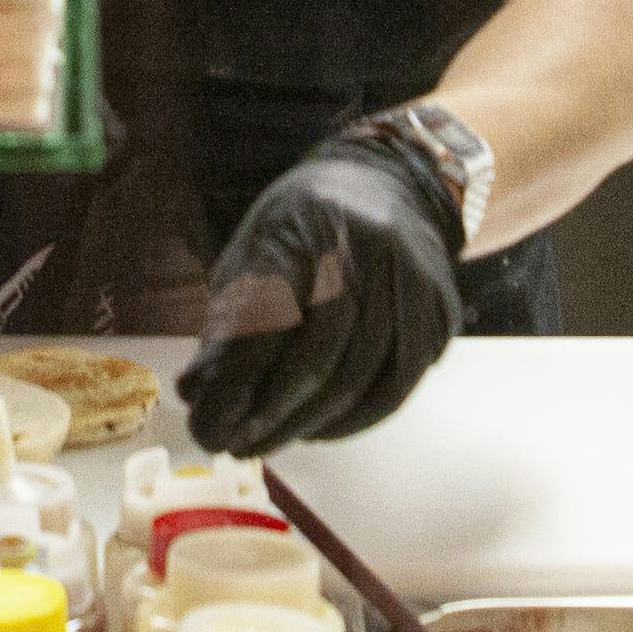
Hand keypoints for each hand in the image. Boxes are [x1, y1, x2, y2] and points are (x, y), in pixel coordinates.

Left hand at [176, 131, 464, 453]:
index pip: (268, 317)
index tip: (207, 426)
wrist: (384, 183)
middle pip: (319, 354)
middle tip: (237, 448)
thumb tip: (193, 396)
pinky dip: (356, 420)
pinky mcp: (439, 307)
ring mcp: (410, 277)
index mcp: (303, 227)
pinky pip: (399, 383)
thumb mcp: (251, 254)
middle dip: (271, 415)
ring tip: (270, 444)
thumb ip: (226, 323)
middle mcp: (364, 248)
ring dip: (310, 425)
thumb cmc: (301, 228)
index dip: (235, 383)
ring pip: (362, 377)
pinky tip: (322, 430)